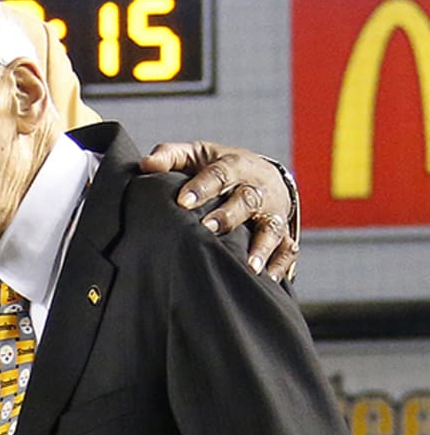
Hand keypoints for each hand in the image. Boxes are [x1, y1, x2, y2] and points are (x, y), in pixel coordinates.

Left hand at [140, 142, 296, 282]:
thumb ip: (170, 156)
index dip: (202, 187)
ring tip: (248, 266)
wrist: (262, 174)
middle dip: (228, 216)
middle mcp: (257, 189)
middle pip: (246, 200)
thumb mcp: (196, 154)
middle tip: (208, 229)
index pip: (219, 174)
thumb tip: (146, 165)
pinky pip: (288, 249)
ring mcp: (272, 212)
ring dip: (261, 246)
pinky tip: (270, 280)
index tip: (182, 202)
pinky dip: (281, 264)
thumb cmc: (219, 167)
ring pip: (272, 227)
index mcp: (234, 166)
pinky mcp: (283, 233)